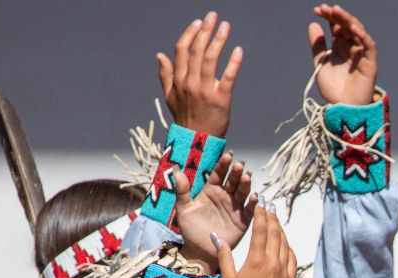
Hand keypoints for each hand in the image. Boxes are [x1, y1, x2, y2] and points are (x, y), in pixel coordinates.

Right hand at [157, 12, 241, 137]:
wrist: (197, 143)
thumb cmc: (186, 119)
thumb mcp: (170, 97)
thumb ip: (165, 75)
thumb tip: (159, 54)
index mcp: (179, 81)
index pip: (182, 51)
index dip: (190, 34)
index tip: (198, 22)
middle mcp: (190, 83)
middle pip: (196, 50)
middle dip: (205, 31)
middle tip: (213, 16)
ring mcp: (205, 91)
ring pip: (210, 60)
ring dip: (218, 40)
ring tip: (225, 26)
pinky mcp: (221, 99)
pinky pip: (228, 77)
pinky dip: (233, 62)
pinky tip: (238, 50)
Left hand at [176, 155, 255, 266]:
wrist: (199, 251)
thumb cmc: (190, 229)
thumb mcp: (183, 209)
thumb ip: (182, 191)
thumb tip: (177, 172)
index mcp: (211, 191)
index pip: (218, 174)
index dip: (223, 165)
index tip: (228, 155)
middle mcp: (225, 196)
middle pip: (232, 181)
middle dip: (236, 172)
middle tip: (239, 165)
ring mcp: (235, 207)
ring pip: (242, 192)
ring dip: (245, 184)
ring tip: (246, 177)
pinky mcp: (243, 220)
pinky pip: (250, 210)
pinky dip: (254, 204)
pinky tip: (255, 197)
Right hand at [216, 207, 295, 277]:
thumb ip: (223, 256)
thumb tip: (215, 237)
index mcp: (256, 260)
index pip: (261, 230)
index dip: (261, 215)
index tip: (261, 204)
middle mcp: (273, 263)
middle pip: (275, 234)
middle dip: (272, 219)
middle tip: (269, 208)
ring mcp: (285, 272)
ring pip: (286, 245)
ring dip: (281, 231)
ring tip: (275, 222)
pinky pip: (292, 259)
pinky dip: (288, 248)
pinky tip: (284, 244)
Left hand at [308, 5, 376, 106]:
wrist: (343, 108)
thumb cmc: (334, 89)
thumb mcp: (320, 63)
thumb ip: (317, 45)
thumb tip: (312, 24)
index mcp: (341, 46)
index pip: (337, 25)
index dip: (329, 16)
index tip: (317, 10)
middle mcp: (352, 47)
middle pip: (347, 25)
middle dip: (337, 15)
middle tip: (325, 8)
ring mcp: (362, 54)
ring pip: (358, 31)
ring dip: (348, 20)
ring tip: (337, 11)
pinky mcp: (370, 63)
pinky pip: (369, 46)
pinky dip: (362, 36)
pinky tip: (352, 27)